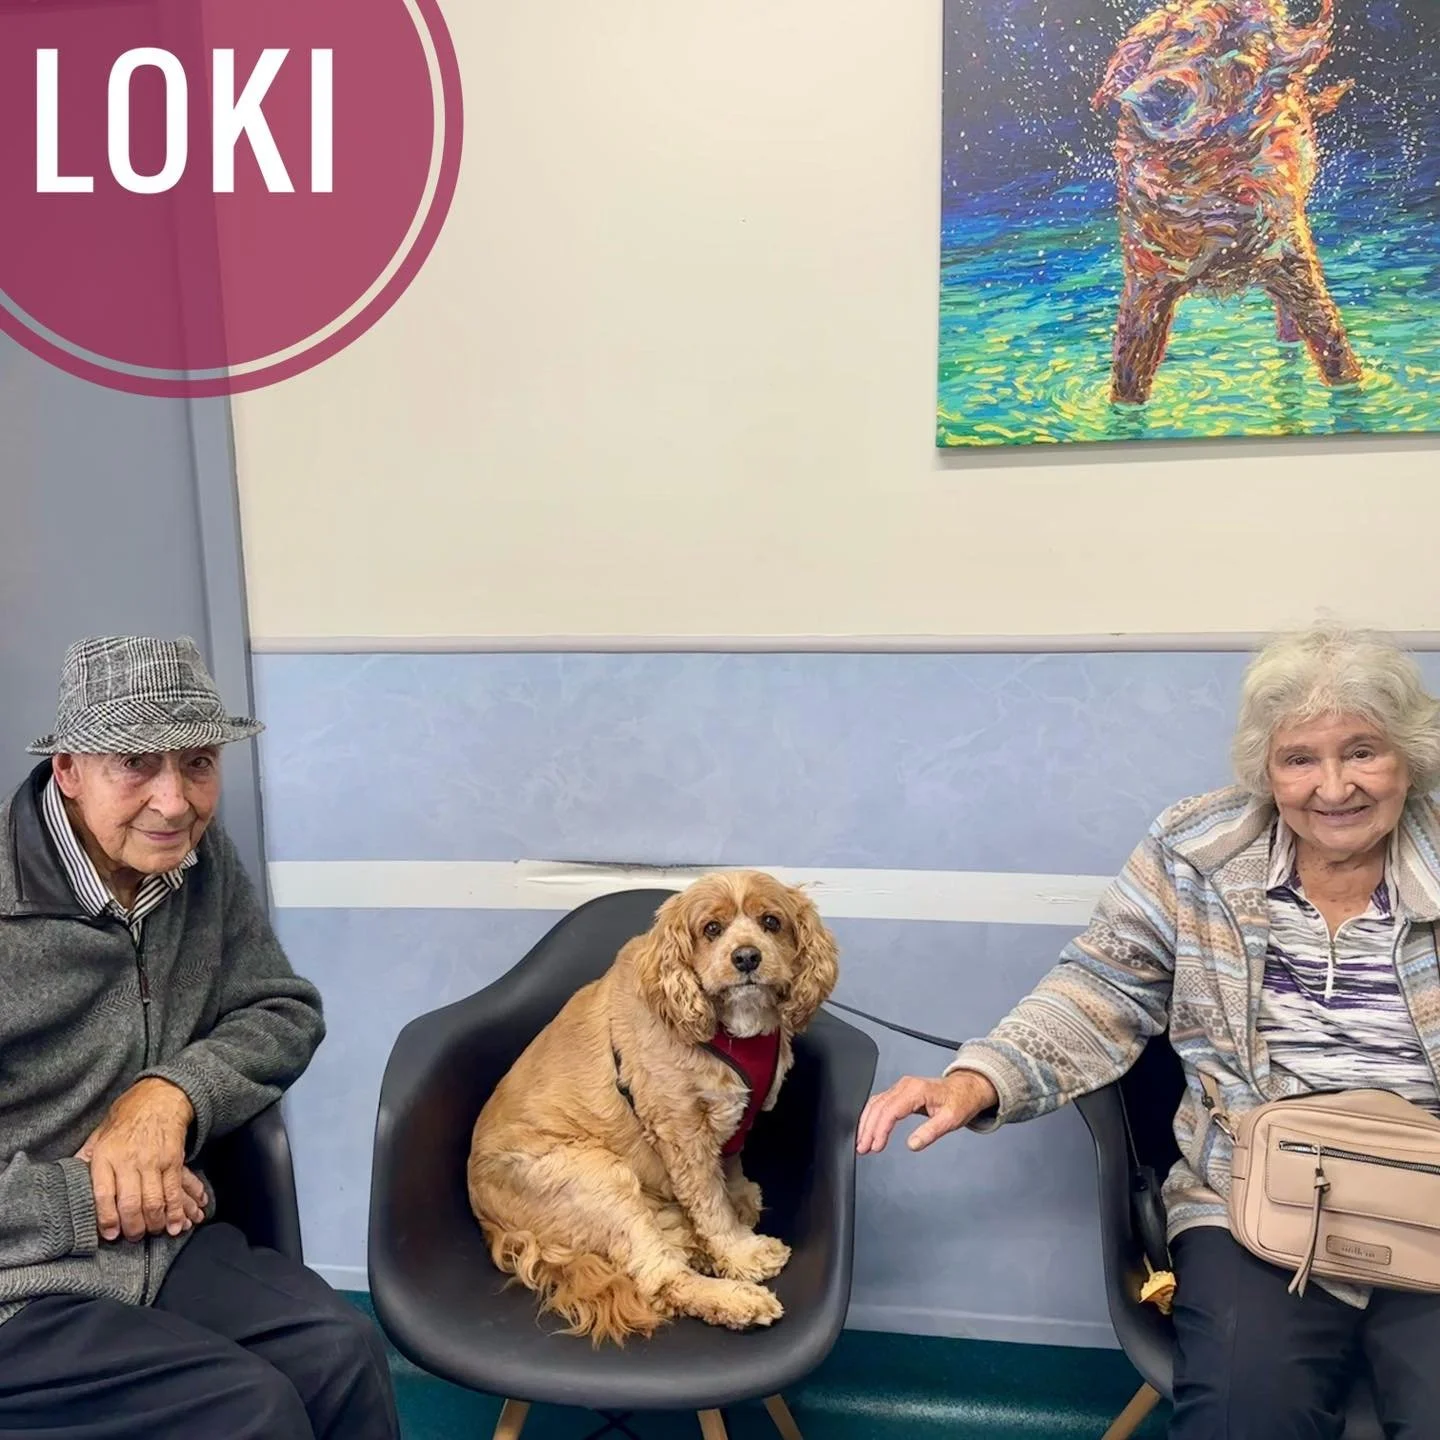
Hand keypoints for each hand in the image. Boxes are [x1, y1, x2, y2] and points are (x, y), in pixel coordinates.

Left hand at [77, 1079, 197, 1240]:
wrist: (161, 1097)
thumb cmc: (127, 1117)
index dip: (107, 1219)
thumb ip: (86, 1157)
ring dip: (155, 1223)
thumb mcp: (100, 1133)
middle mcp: (129, 1160)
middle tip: (133, 1237)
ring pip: (154, 1201)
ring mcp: (153, 1160)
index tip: (111, 1234)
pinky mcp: (173, 1160)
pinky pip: (173, 1191)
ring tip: (153, 1231)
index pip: (104, 1194)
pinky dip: (175, 1211)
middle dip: (133, 1227)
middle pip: (131, 1203)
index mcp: (106, 1155)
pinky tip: (174, 1225)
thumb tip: (68, 1178)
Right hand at [856, 1070, 998, 1154]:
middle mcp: (905, 1086)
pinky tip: (868, 1128)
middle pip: (878, 1107)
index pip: (890, 1110)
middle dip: (868, 1129)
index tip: (876, 1146)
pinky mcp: (899, 1092)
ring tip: (862, 1143)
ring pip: (875, 1103)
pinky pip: (880, 1102)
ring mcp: (900, 1087)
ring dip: (866, 1123)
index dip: (880, 1129)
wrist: (965, 1089)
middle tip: (862, 1148)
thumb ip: (930, 1132)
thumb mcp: (950, 1120)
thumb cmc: (959, 1101)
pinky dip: (871, 1116)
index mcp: (916, 1090)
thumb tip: (912, 1145)